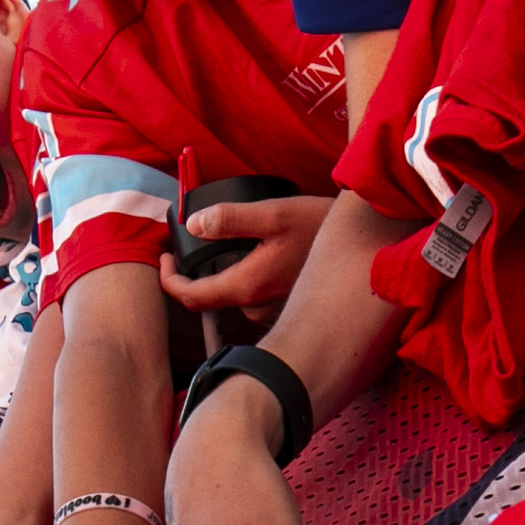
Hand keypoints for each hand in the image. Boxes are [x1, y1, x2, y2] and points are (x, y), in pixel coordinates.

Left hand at [161, 193, 334, 334]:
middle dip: (194, 275)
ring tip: (221, 248)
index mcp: (248, 285)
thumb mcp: (273, 213)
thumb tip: (193, 225)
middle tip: (188, 247)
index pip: (192, 298)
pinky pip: (250, 298)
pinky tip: (250, 257)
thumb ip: (230, 219)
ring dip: (221, 276)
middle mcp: (257, 307)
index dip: (169, 281)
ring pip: (231, 297)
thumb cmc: (319, 225)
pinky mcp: (282, 307)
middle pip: (210, 299)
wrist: (361, 244)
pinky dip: (241, 279)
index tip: (163, 260)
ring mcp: (271, 311)